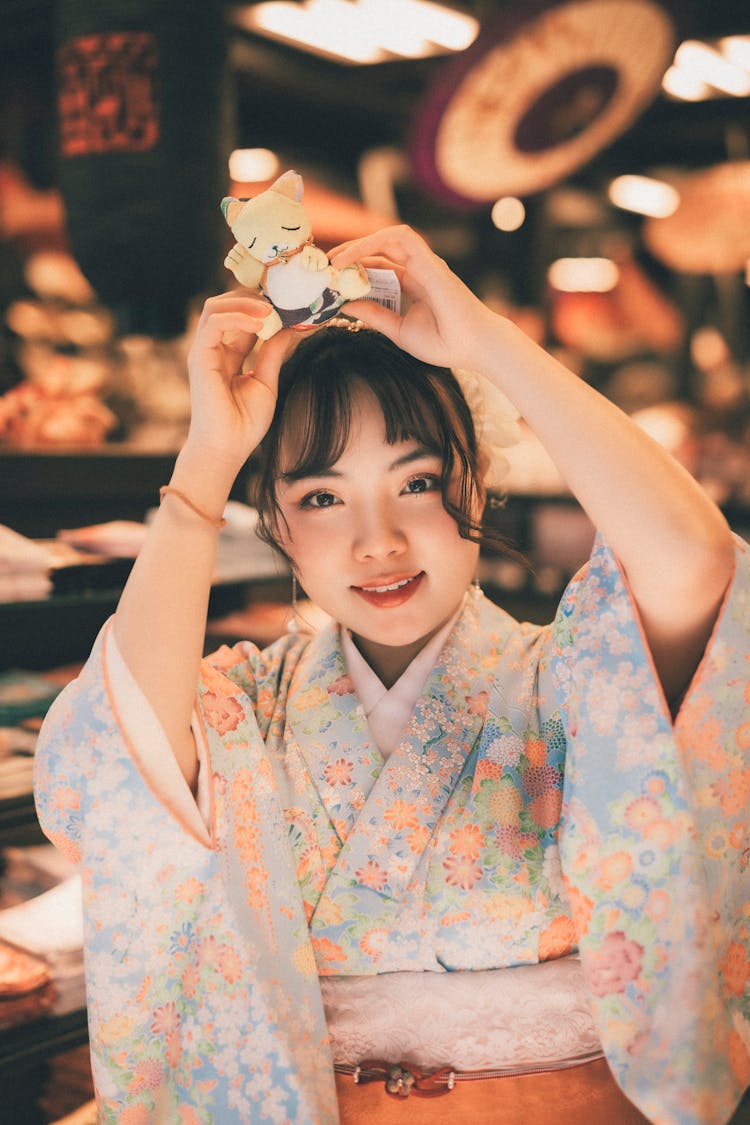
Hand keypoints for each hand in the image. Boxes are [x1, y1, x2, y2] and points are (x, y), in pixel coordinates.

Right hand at [183, 291, 296, 476]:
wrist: (227, 448)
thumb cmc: (245, 423)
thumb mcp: (266, 381)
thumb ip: (273, 353)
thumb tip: (291, 327)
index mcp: (230, 354)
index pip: (244, 318)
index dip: (264, 307)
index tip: (290, 305)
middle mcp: (214, 348)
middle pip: (226, 305)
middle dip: (253, 297)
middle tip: (280, 299)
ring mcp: (204, 351)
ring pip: (215, 307)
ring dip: (244, 302)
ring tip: (271, 309)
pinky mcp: (199, 357)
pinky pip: (213, 323)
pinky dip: (236, 317)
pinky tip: (259, 323)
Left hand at [330, 225, 495, 370]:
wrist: (475, 347)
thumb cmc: (445, 342)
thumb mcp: (398, 330)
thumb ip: (374, 315)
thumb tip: (346, 305)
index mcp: (413, 284)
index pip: (379, 267)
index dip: (354, 269)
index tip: (330, 281)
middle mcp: (418, 269)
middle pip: (379, 250)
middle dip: (350, 254)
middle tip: (324, 267)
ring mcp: (424, 263)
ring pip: (386, 239)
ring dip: (358, 245)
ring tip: (334, 262)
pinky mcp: (428, 261)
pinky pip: (398, 239)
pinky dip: (372, 242)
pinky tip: (351, 258)